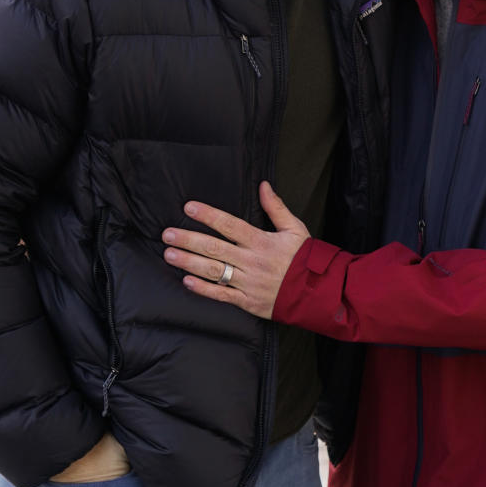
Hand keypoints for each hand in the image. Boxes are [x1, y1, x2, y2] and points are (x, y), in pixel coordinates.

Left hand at [162, 182, 308, 318]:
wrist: (317, 293)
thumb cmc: (304, 259)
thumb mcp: (295, 229)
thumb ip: (276, 207)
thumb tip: (263, 185)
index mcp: (262, 242)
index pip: (230, 225)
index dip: (208, 215)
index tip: (189, 207)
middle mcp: (252, 261)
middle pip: (214, 248)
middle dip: (188, 240)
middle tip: (167, 234)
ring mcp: (248, 283)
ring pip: (213, 271)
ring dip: (189, 262)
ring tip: (169, 254)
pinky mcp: (247, 301)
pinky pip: (222, 295)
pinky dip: (203, 288)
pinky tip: (187, 280)